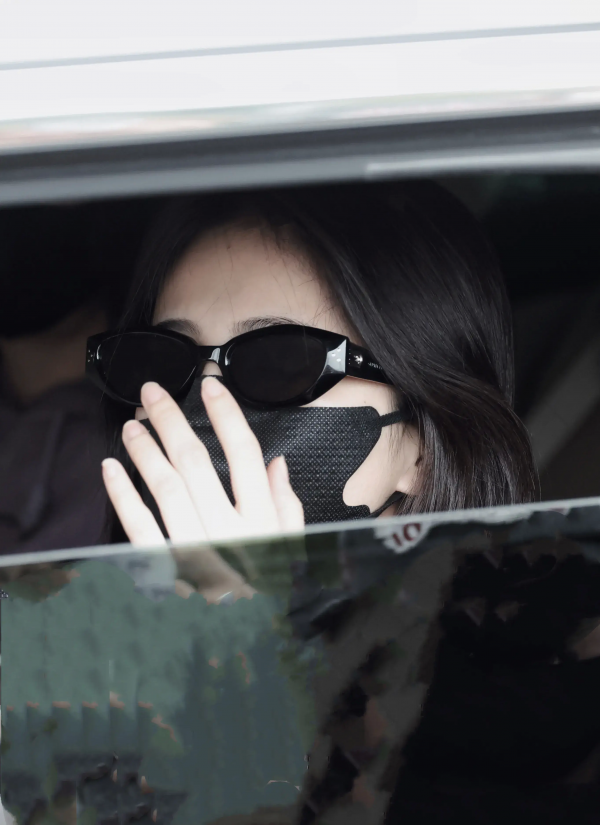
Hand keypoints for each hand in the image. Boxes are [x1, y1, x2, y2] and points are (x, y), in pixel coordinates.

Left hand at [101, 378, 303, 599]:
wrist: (241, 650)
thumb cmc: (268, 592)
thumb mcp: (291, 548)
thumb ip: (287, 506)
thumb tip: (277, 464)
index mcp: (261, 521)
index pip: (244, 454)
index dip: (226, 415)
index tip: (210, 387)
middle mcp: (227, 532)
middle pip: (195, 462)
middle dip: (171, 421)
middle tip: (152, 393)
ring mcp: (192, 551)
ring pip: (164, 487)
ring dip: (144, 450)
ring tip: (131, 425)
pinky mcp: (164, 571)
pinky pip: (138, 527)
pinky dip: (121, 495)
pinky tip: (110, 469)